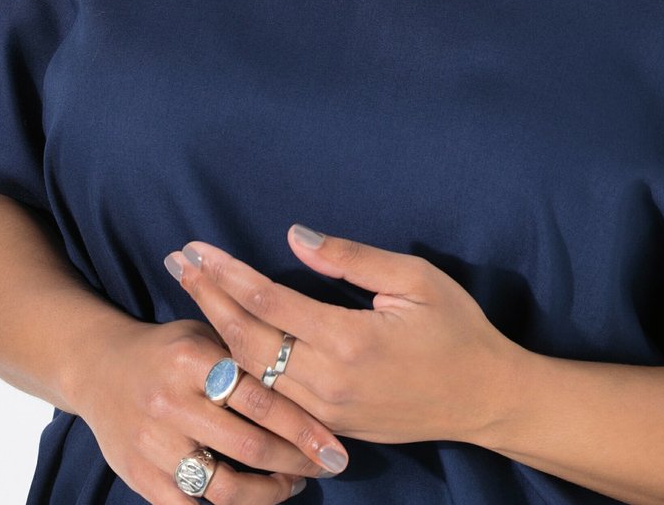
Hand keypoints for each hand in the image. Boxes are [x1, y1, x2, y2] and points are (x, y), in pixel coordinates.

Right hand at [72, 315, 348, 503]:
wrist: (99, 368)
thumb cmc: (170, 349)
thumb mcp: (205, 332)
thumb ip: (247, 351)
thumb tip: (312, 374)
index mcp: (194, 358)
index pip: (260, 399)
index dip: (302, 427)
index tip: (335, 446)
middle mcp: (172, 402)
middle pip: (248, 446)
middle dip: (296, 463)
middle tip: (326, 466)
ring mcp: (153, 443)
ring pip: (223, 487)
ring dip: (268, 494)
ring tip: (292, 485)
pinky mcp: (138, 475)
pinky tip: (253, 501)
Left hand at [166, 227, 523, 445]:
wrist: (486, 399)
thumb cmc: (457, 329)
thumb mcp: (415, 280)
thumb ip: (351, 259)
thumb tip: (295, 236)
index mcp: (349, 340)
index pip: (269, 304)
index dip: (227, 273)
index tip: (196, 248)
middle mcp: (328, 382)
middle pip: (247, 339)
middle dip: (207, 296)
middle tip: (176, 261)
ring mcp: (326, 411)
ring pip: (252, 374)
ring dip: (216, 330)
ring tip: (190, 293)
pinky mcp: (331, 426)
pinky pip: (272, 400)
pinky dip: (241, 369)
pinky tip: (222, 344)